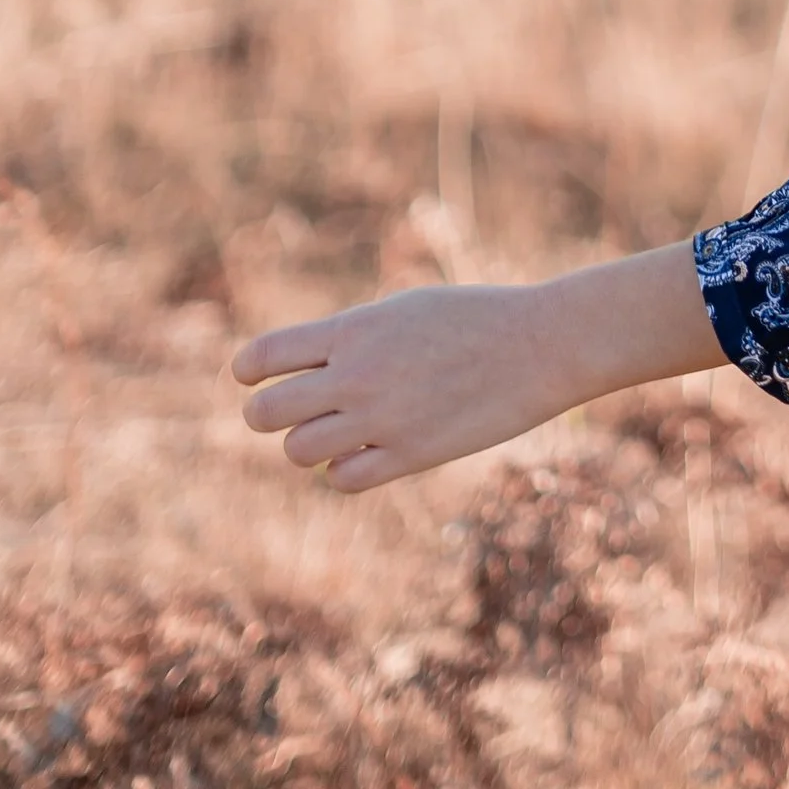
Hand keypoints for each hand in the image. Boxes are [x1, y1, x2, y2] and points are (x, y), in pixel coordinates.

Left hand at [233, 243, 720, 492]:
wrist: (539, 344)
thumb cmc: (473, 318)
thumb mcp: (404, 309)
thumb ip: (349, 337)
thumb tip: (300, 367)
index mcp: (355, 329)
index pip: (262, 356)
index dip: (248, 371)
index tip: (253, 377)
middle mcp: (359, 374)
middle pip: (265, 413)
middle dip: (266, 415)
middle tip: (291, 412)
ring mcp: (383, 419)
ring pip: (298, 452)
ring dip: (309, 445)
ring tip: (336, 432)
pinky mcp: (411, 456)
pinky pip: (343, 479)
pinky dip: (345, 469)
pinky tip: (369, 452)